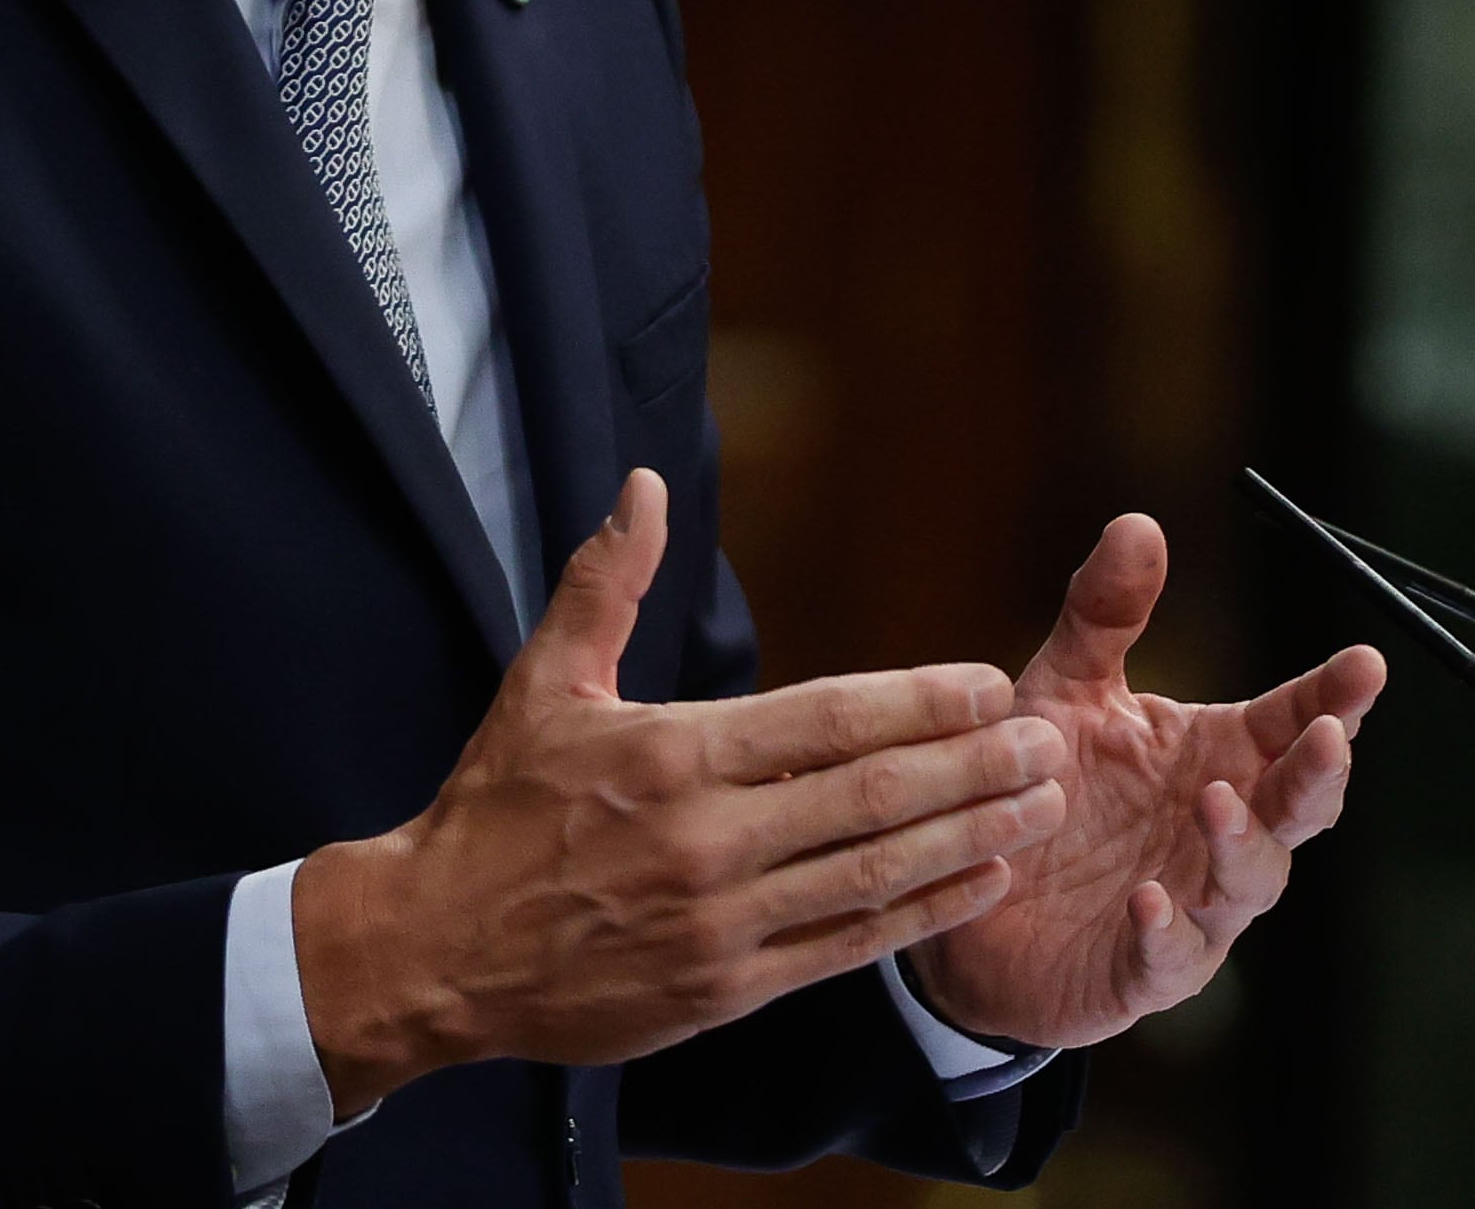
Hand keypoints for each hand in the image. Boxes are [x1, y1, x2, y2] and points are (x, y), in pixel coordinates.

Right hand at [291, 470, 1068, 1112]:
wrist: (428, 953)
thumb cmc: (491, 810)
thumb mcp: (541, 685)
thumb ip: (608, 583)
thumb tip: (645, 484)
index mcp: (671, 756)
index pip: (826, 720)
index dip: (919, 702)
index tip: (989, 683)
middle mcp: (705, 841)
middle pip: (871, 796)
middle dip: (972, 768)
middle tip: (1046, 743)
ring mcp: (718, 923)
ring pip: (872, 875)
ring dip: (970, 838)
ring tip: (1040, 805)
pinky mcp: (721, 990)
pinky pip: (844, 950)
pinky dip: (921, 918)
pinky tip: (980, 882)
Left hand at [904, 514, 1384, 1049]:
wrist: (967, 904)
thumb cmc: (1036, 789)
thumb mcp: (1062, 690)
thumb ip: (1105, 615)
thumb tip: (1141, 521)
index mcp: (1216, 757)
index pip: (1291, 721)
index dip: (1333, 696)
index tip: (1366, 661)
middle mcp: (1219, 829)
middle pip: (1297, 805)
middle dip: (1320, 773)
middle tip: (1332, 737)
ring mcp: (1194, 904)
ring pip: (1250, 881)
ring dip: (1242, 844)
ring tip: (1216, 801)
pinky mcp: (1143, 970)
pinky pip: (1170, 958)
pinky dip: (1168, 930)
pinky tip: (1149, 900)